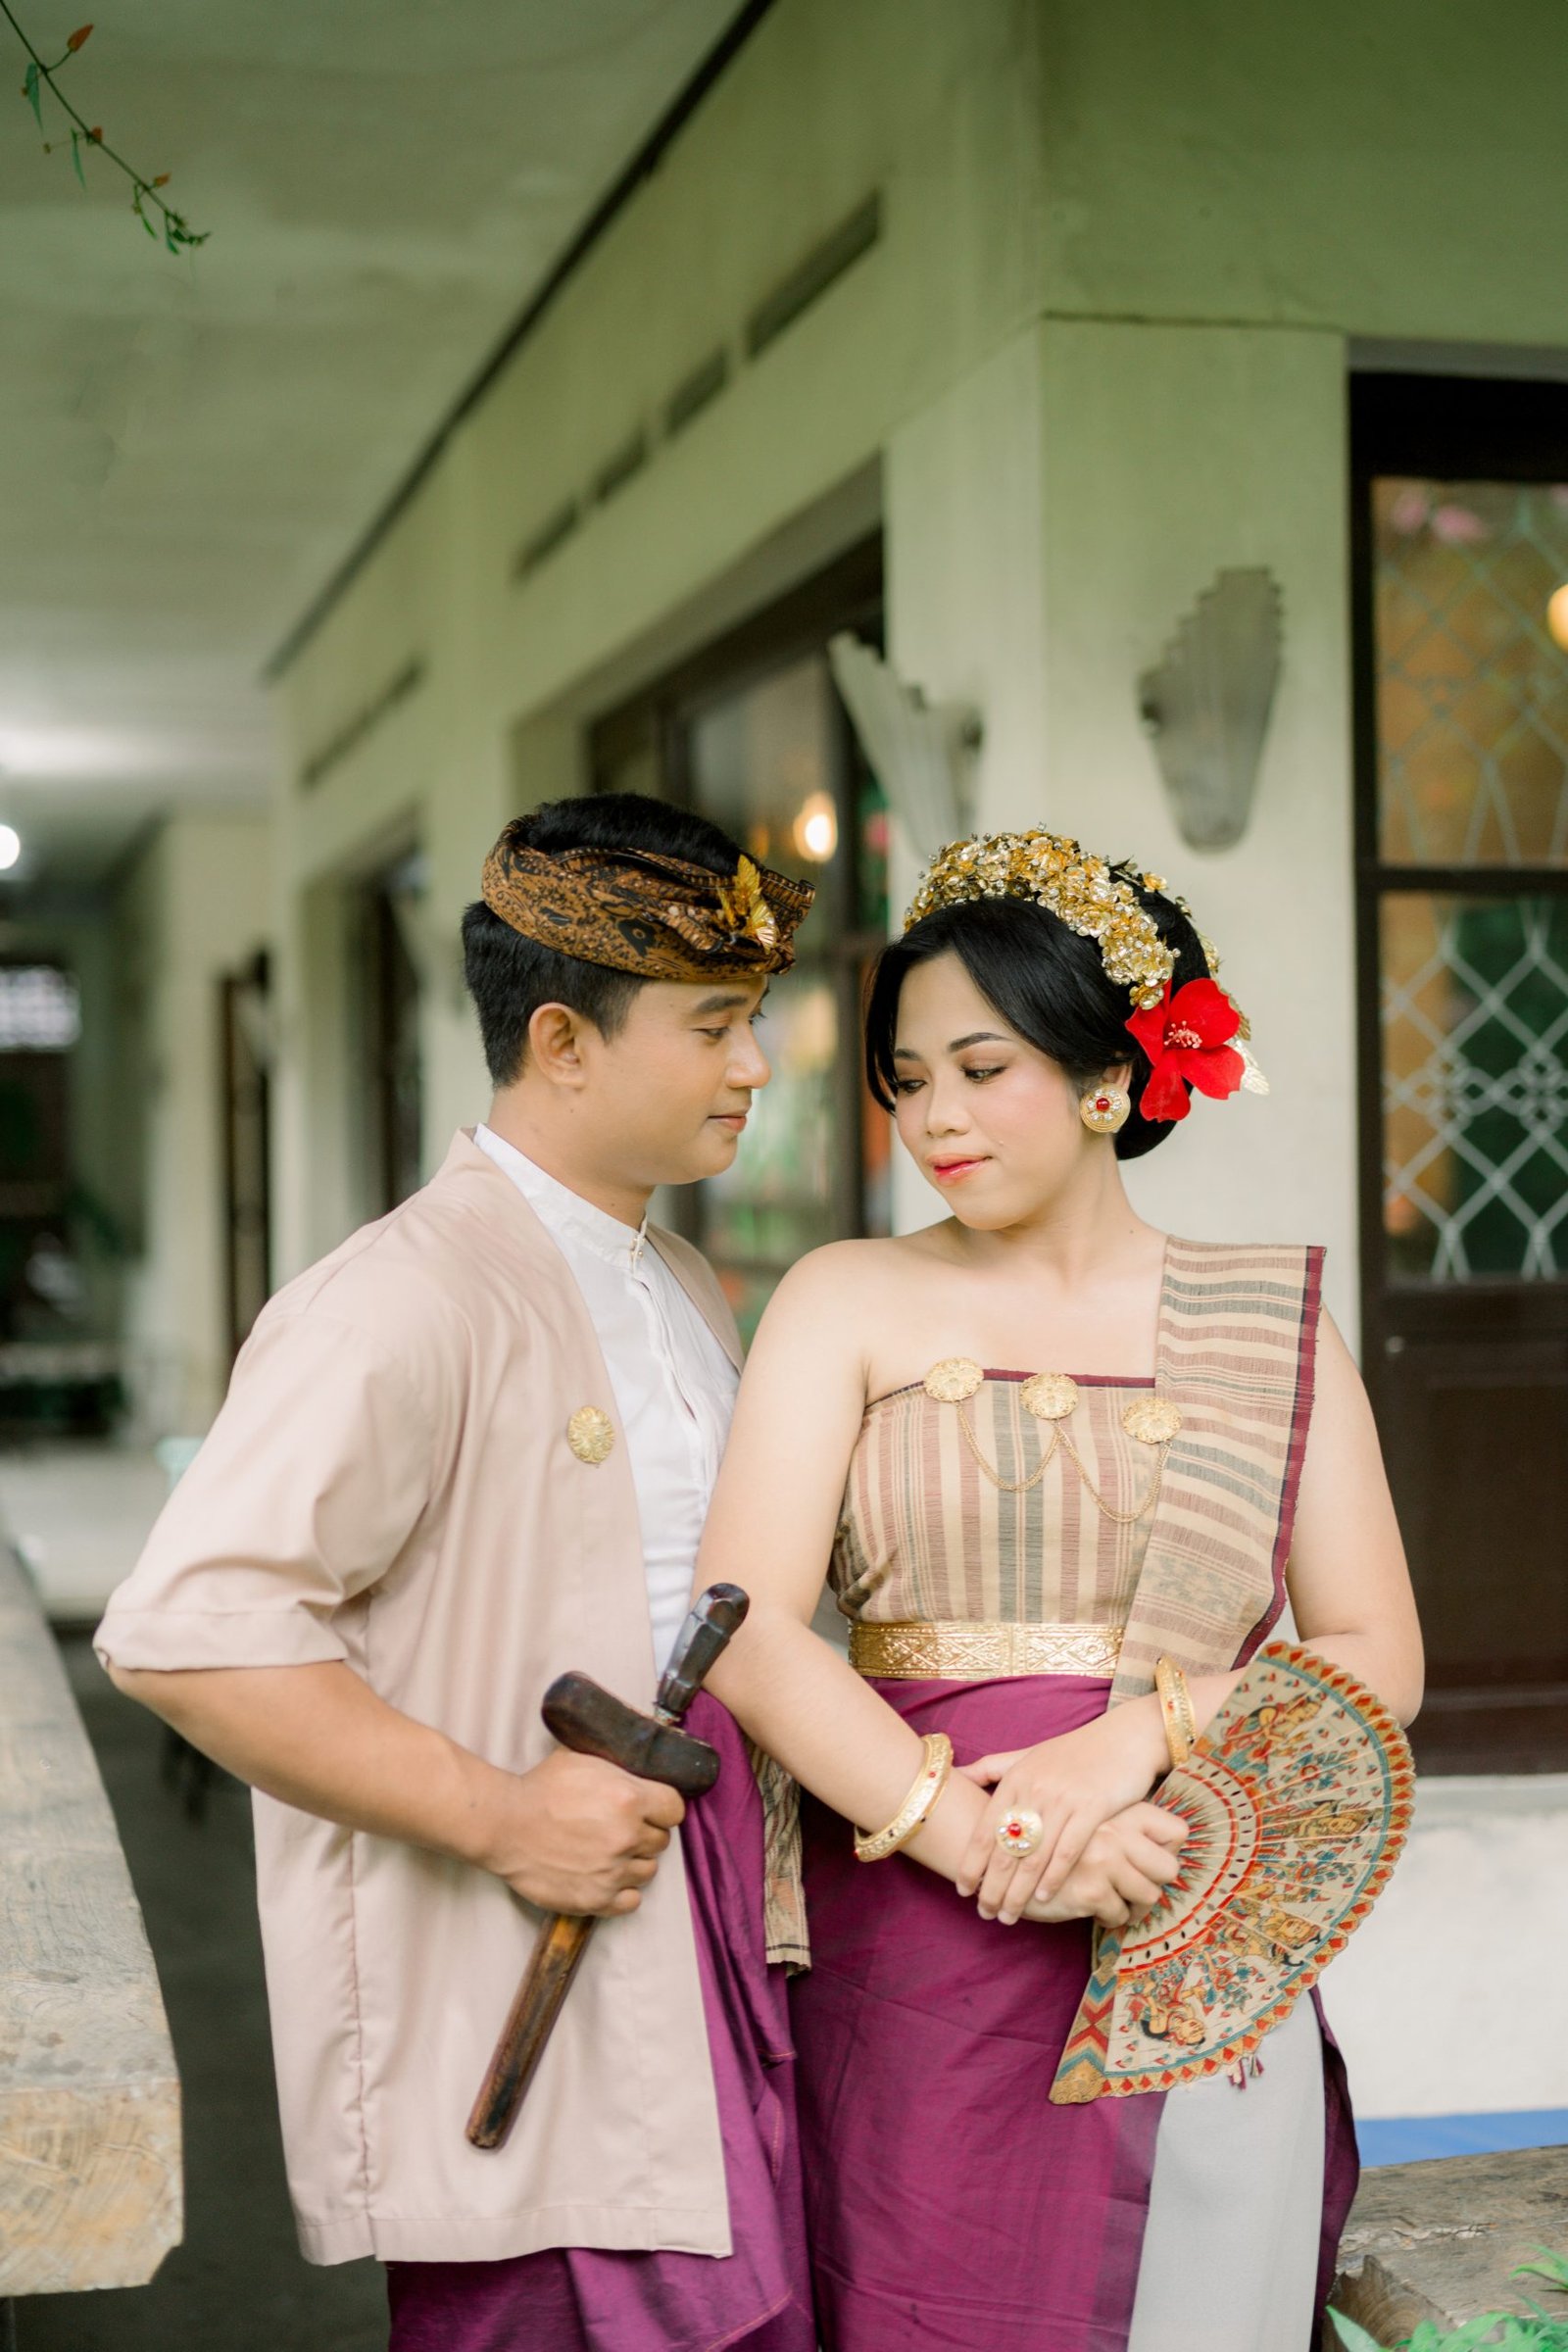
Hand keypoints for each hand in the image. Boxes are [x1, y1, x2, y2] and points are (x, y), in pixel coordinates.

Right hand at [482, 1748, 684, 1916]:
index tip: (650, 1809)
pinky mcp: (596, 1899)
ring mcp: (613, 1871)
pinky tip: (607, 1877)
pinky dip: (623, 1891)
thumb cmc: (540, 1788)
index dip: (662, 1807)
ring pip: (648, 1870)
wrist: (504, 1824)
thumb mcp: (582, 1758)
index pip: (674, 1808)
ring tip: (610, 1852)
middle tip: (621, 1828)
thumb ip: (617, 1765)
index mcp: (629, 1798)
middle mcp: (627, 1836)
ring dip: (634, 1861)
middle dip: (645, 1833)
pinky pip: (632, 1901)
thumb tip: (639, 1761)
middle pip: (662, 1840)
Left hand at [957, 1698, 1168, 1920]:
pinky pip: (1067, 1851)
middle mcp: (1034, 1788)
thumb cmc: (1074, 1751)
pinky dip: (1054, 1878)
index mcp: (1016, 1778)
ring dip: (1019, 1892)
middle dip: (991, 1886)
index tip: (962, 1889)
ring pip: (1033, 1857)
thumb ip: (993, 1767)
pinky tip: (1045, 1899)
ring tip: (1009, 1915)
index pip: (985, 1829)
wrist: (1124, 1739)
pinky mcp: (1092, 1808)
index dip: (971, 1863)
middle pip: (1005, 1849)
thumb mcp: (1029, 1754)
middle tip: (984, 1913)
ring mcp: (1063, 1799)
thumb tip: (957, 1774)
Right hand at [1019, 1802, 1185, 1928]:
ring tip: (1119, 1906)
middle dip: (1157, 1886)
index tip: (1157, 1863)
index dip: (1172, 1851)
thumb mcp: (1087, 1812)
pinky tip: (1095, 1911)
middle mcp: (1117, 1831)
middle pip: (1170, 1869)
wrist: (999, 1842)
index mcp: (1122, 1811)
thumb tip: (1170, 1842)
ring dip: (1135, 1908)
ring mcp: (1104, 1860)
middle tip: (1140, 1892)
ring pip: (1149, 1897)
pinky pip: (1119, 1915)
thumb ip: (1124, 1821)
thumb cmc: (1048, 1829)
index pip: (1178, 1832)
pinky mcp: (1089, 1890)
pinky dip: (1109, 1918)